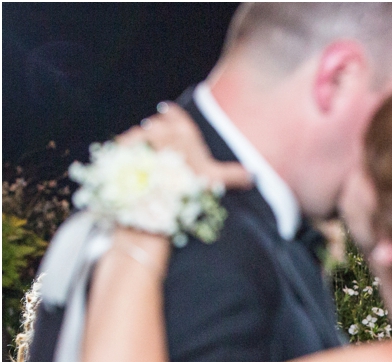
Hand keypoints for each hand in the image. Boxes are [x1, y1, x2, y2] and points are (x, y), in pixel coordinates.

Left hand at [117, 102, 252, 190]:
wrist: (152, 199)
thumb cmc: (186, 186)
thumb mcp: (215, 180)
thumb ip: (233, 174)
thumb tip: (253, 175)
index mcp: (181, 131)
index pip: (174, 114)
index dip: (172, 115)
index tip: (169, 115)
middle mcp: (158, 129)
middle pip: (156, 124)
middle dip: (158, 132)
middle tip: (162, 147)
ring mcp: (137, 139)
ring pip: (139, 135)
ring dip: (142, 145)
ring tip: (146, 160)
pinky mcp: (120, 151)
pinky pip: (121, 148)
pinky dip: (125, 155)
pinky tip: (130, 167)